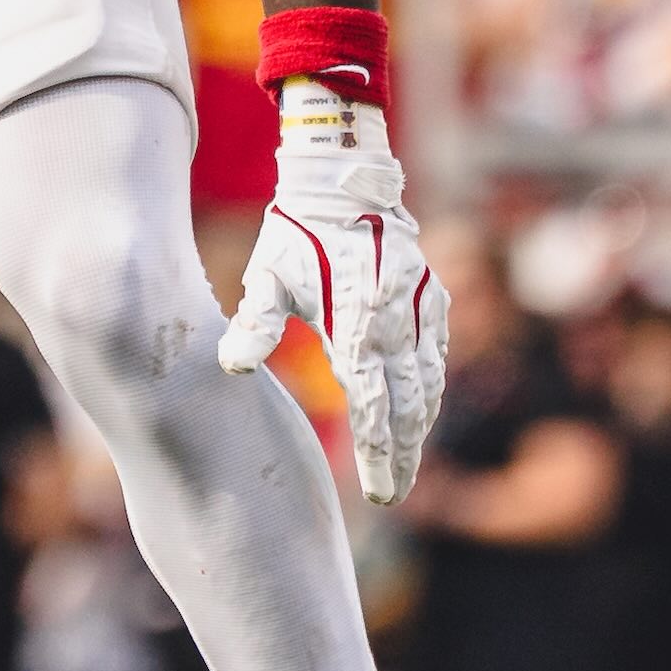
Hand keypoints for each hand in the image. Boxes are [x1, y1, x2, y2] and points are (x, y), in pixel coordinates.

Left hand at [220, 83, 446, 502]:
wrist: (341, 177)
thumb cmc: (295, 231)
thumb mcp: (267, 274)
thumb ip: (255, 323)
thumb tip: (230, 368)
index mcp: (356, 319)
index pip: (373, 403)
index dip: (379, 453)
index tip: (379, 493)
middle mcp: (396, 317)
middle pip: (409, 404)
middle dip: (404, 453)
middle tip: (394, 493)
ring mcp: (421, 305)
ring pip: (430, 381)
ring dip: (420, 425)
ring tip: (406, 463)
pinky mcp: (432, 295)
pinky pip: (439, 354)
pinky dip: (432, 387)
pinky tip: (422, 410)